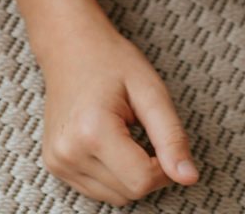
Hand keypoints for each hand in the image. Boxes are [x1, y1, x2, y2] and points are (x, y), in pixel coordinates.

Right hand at [36, 22, 197, 204]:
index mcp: (91, 131)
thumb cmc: (111, 61)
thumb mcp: (151, 91)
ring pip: (115, 197)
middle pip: (130, 192)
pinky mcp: (55, 165)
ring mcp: (58, 161)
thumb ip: (171, 137)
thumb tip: (189, 178)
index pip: (142, 180)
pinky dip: (114, 175)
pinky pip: (98, 191)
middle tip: (144, 132)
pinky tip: (110, 144)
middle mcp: (68, 152)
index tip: (163, 140)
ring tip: (124, 134)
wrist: (69, 46)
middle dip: (148, 170)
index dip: (165, 167)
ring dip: (130, 175)